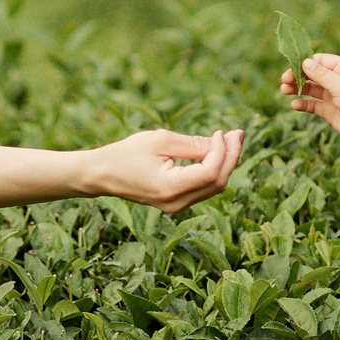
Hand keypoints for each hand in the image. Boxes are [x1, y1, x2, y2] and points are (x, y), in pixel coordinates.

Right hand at [86, 128, 244, 214]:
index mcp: (169, 188)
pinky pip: (204, 188)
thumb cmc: (127, 153)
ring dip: (225, 164)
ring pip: (214, 187)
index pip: (210, 173)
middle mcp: (176, 203)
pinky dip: (214, 170)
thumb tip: (223, 142)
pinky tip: (217, 153)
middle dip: (231, 157)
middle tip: (237, 133)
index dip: (222, 152)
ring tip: (230, 140)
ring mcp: (177, 206)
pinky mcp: (176, 203)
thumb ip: (193, 143)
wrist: (103, 174)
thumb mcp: (160, 141)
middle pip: (217, 182)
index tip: (221, 132)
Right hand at [282, 52, 339, 149]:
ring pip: (310, 89)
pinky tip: (295, 105)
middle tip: (284, 81)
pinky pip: (312, 105)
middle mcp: (336, 80)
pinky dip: (302, 104)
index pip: (319, 60)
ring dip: (297, 89)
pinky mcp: (329, 111)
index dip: (304, 63)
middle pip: (311, 74)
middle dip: (297, 76)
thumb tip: (304, 62)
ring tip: (284, 91)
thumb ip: (321, 75)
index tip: (291, 68)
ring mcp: (332, 95)